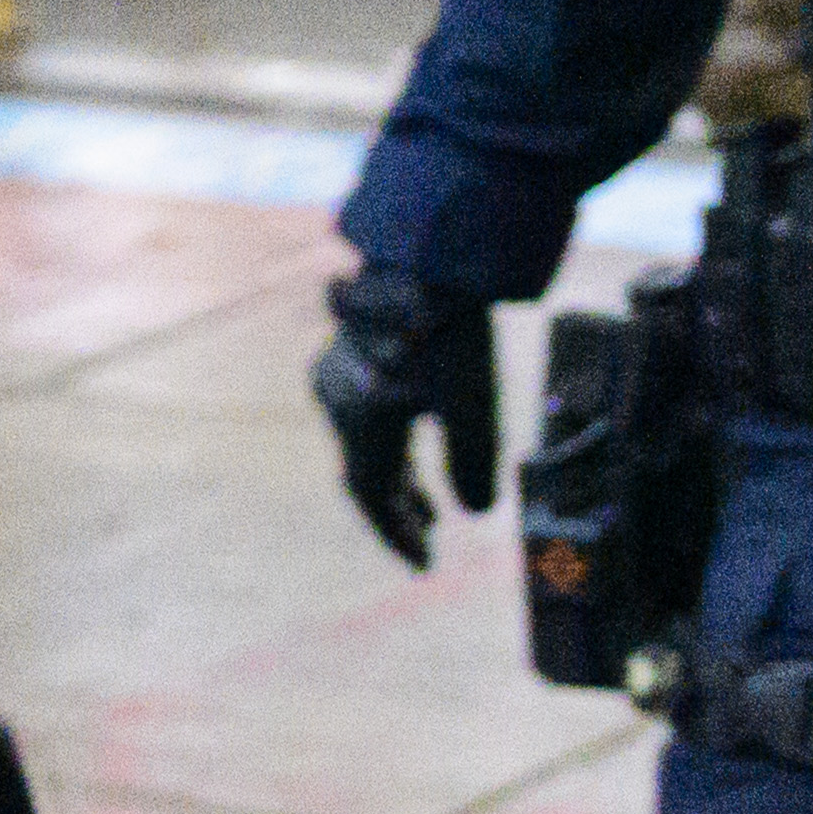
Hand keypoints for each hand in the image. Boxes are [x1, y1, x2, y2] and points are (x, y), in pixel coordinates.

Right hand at [311, 262, 498, 569]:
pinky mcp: (351, 354)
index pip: (371, 493)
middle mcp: (336, 395)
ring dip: (399, 479)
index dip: (398, 534)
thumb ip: (474, 458)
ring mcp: (338, 372)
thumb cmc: (453, 322)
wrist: (431, 246)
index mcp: (359, 413)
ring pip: (365, 444)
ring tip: (431, 508)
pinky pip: (364, 415)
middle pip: (364, 471)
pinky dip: (393, 443)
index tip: (424, 567)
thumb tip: (476, 509)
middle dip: (399, 510)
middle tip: (429, 542)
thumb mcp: (473, 395)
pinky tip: (420, 450)